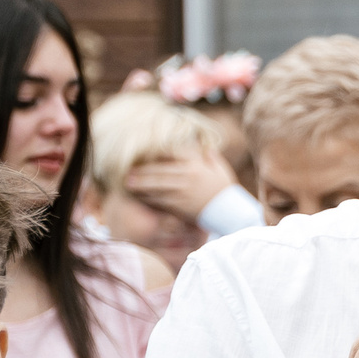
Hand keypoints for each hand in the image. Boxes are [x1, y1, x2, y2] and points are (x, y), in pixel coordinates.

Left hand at [121, 146, 240, 224]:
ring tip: (128, 183)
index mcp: (196, 164)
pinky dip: (149, 198)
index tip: (143, 152)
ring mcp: (183, 190)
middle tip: (127, 170)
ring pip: (157, 185)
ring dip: (141, 184)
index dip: (155, 153)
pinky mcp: (180, 205)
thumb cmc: (225, 189)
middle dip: (142, 170)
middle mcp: (187, 175)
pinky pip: (161, 200)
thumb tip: (202, 145)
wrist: (231, 212)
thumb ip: (209, 155)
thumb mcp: (220, 168)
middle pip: (159, 170)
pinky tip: (141, 197)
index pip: (171, 154)